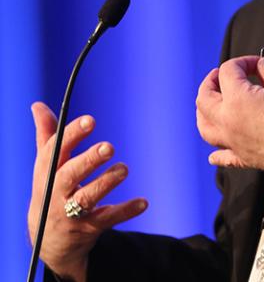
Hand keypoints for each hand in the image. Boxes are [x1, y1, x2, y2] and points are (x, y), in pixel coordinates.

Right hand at [28, 102, 147, 281]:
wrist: (47, 240)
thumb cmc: (50, 189)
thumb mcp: (45, 164)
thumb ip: (47, 134)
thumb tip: (38, 104)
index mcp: (47, 171)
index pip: (56, 150)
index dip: (73, 135)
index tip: (91, 121)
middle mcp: (57, 191)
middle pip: (70, 175)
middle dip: (89, 161)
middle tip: (109, 147)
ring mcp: (71, 212)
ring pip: (88, 198)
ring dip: (106, 183)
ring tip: (124, 169)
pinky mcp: (88, 228)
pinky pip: (108, 219)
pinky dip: (126, 211)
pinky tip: (143, 202)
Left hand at [196, 56, 263, 186]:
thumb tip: (261, 65)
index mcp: (237, 100)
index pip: (228, 71)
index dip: (243, 61)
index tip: (257, 63)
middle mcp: (228, 122)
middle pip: (204, 97)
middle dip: (212, 80)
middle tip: (223, 74)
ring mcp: (233, 142)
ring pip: (204, 127)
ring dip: (205, 110)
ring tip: (213, 101)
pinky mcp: (244, 158)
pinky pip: (222, 156)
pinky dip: (216, 152)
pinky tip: (215, 151)